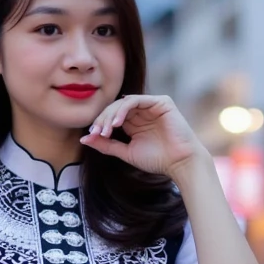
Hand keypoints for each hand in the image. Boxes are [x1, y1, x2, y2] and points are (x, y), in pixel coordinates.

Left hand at [80, 94, 205, 180]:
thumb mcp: (126, 152)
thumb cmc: (157, 160)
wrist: (179, 163)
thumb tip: (83, 139)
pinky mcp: (161, 102)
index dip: (100, 124)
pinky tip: (116, 123)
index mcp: (134, 122)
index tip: (91, 136)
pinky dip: (123, 110)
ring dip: (111, 115)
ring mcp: (151, 105)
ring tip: (105, 129)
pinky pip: (136, 100)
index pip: (111, 116)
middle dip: (103, 120)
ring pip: (123, 103)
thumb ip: (106, 145)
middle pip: (115, 108)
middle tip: (96, 132)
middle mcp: (142, 111)